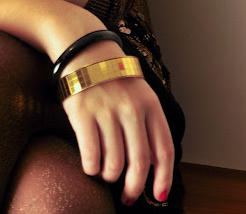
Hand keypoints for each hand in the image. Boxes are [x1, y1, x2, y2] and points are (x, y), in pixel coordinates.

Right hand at [61, 44, 173, 205]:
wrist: (85, 49)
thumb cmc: (114, 77)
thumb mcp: (140, 94)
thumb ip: (149, 125)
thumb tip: (154, 164)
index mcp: (150, 104)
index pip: (163, 150)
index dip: (163, 178)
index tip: (158, 196)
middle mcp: (131, 108)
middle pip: (139, 163)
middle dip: (133, 187)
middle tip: (127, 196)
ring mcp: (106, 110)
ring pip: (114, 164)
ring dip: (109, 176)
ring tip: (105, 172)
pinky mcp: (82, 113)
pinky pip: (90, 156)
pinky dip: (91, 168)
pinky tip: (91, 165)